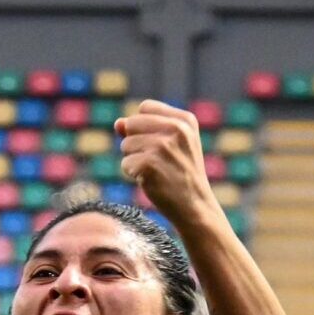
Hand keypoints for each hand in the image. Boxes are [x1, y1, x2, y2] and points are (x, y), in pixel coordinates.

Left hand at [113, 100, 218, 224]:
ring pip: (126, 144)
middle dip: (136, 143)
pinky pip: (125, 164)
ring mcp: (162, 146)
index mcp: (185, 120)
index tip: (158, 144)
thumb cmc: (181, 174)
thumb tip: (118, 123)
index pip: (145, 107)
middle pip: (132, 123)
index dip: (143, 126)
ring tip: (156, 171)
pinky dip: (133, 175)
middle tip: (157, 161)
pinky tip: (152, 181)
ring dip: (134, 160)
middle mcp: (176, 129)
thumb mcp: (173, 145)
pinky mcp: (149, 164)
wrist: (195, 206)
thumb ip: (145, 128)